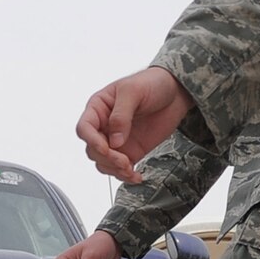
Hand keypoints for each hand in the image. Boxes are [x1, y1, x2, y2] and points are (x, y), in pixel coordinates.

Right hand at [75, 68, 193, 183]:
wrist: (175, 92)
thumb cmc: (152, 83)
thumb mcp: (133, 92)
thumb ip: (121, 115)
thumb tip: (115, 140)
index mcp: (98, 108)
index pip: (84, 128)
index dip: (92, 141)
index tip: (106, 148)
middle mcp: (103, 126)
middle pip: (93, 150)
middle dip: (107, 158)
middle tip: (124, 161)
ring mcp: (116, 141)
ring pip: (103, 163)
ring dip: (115, 170)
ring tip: (130, 170)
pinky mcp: (129, 151)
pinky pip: (120, 169)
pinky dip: (126, 176)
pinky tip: (136, 175)